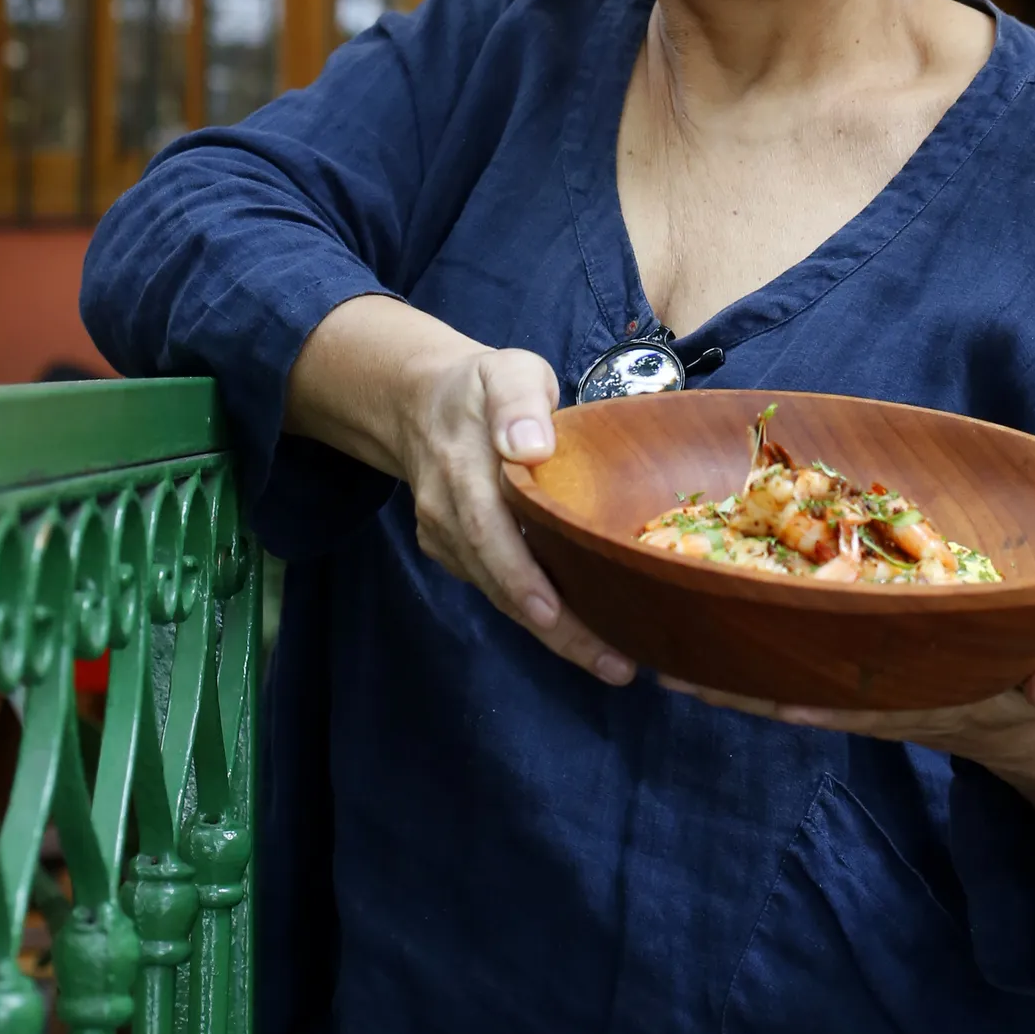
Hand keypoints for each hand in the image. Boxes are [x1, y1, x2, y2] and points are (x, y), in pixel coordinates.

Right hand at [286, 299, 634, 687]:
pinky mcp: (452, 552)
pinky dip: (537, 613)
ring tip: (612, 661)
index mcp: (463, 465)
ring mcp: (446, 537)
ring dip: (554, 634)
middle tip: (614, 663)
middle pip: (498, 580)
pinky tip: (582, 632)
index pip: (488, 529)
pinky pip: (495, 588)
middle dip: (555, 628)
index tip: (556, 611)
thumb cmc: (482, 387)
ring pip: (498, 594)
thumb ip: (518, 401)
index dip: (520, 576)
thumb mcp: (507, 371)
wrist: (420, 402)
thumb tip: (530, 445)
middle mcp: (448, 510)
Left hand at [660, 643, 1034, 840]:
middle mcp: (877, 699)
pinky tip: (694, 642)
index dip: (818, 701)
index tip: (774, 699)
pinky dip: (745, 655)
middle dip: (741, 687)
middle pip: (798, 692)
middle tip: (675, 674)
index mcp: (926, 697)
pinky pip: (788, 663)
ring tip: (661, 662)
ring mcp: (857, 689)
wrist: (1025, 717)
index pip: (861, 703)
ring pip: (781, 679)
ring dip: (726, 676)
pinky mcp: (848, 672)